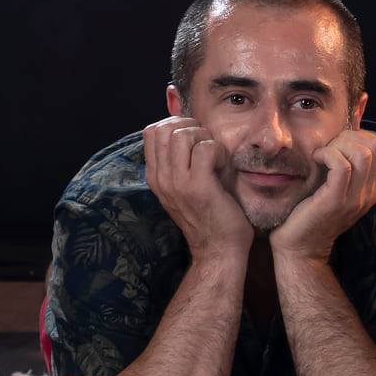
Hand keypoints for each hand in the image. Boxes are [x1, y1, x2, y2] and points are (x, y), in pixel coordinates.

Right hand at [141, 117, 249, 258]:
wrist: (218, 249)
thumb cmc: (210, 213)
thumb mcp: (186, 184)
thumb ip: (181, 160)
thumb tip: (190, 128)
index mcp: (156, 176)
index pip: (151, 131)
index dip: (176, 125)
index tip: (195, 140)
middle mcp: (161, 178)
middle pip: (164, 128)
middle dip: (191, 127)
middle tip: (207, 145)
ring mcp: (177, 183)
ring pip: (183, 134)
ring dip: (205, 138)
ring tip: (215, 157)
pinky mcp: (198, 187)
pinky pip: (206, 148)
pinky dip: (220, 151)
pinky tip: (223, 167)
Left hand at [271, 128, 375, 262]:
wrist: (301, 247)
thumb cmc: (313, 211)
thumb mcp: (338, 187)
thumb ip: (348, 165)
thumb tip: (346, 134)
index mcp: (374, 188)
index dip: (361, 136)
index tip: (339, 144)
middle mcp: (370, 193)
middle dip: (351, 137)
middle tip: (329, 147)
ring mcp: (355, 198)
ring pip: (362, 153)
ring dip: (339, 145)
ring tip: (323, 153)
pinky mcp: (336, 201)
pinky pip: (341, 165)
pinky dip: (327, 154)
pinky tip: (315, 159)